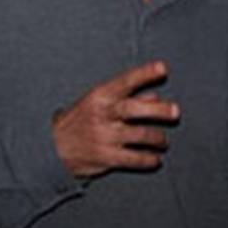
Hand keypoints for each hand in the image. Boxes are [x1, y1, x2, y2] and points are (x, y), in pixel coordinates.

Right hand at [52, 60, 179, 177]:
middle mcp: (102, 115)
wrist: (52, 149)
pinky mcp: (106, 158)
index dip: (144, 74)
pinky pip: (134, 159)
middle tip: (176, 112)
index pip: (125, 82)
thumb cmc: (79, 120)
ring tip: (163, 141)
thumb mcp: (96, 102)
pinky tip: (155, 159)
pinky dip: (149, 160)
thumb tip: (155, 96)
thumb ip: (126, 98)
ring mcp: (104, 137)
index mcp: (99, 96)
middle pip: (136, 109)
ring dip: (158, 138)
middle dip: (159, 110)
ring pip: (140, 135)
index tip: (162, 68)